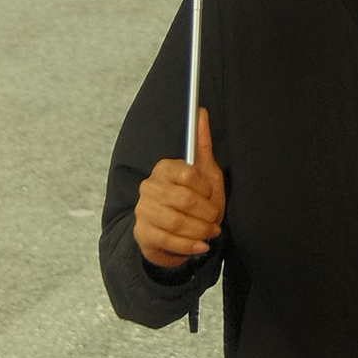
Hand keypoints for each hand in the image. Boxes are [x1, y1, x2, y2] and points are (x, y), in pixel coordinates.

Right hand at [134, 105, 224, 268]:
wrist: (174, 235)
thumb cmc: (194, 201)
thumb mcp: (205, 174)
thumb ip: (203, 143)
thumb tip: (202, 111)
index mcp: (164, 168)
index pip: (188, 174)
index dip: (206, 190)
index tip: (212, 196)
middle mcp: (149, 186)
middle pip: (185, 200)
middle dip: (207, 214)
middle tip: (215, 220)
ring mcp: (143, 210)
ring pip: (178, 222)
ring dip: (200, 231)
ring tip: (209, 233)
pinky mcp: (142, 232)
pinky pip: (169, 240)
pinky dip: (190, 246)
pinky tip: (200, 246)